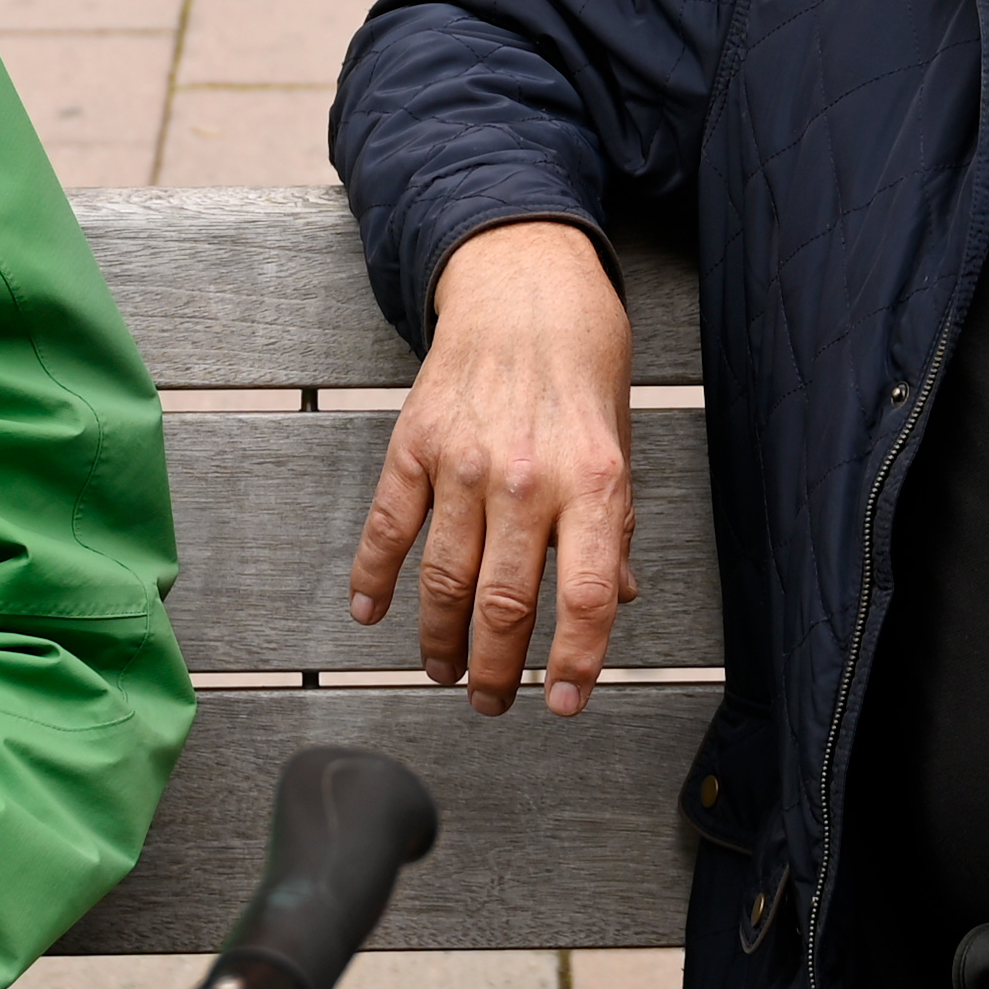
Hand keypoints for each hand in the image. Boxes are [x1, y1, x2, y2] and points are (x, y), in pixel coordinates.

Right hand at [350, 218, 639, 716]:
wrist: (523, 285)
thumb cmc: (580, 365)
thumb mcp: (619, 445)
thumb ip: (612, 526)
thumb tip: (614, 597)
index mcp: (593, 483)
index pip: (586, 595)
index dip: (575, 662)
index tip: (563, 703)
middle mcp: (528, 478)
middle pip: (506, 603)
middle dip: (497, 670)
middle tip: (492, 702)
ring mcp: (465, 463)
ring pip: (444, 580)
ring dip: (440, 640)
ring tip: (443, 671)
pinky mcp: (415, 446)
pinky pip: (388, 528)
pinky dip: (372, 578)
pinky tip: (369, 612)